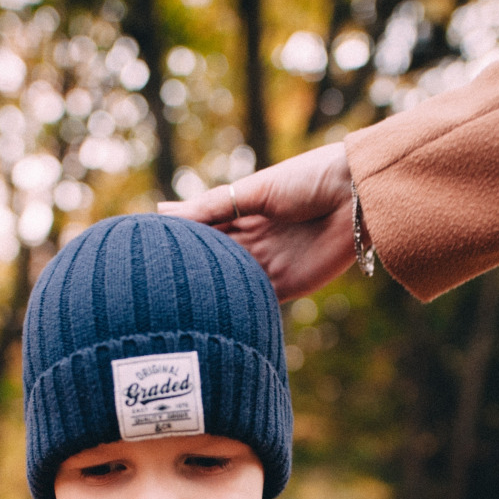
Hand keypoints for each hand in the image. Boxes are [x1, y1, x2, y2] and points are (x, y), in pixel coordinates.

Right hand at [157, 142, 359, 301]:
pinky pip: (257, 303)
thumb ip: (211, 207)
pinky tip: (210, 320)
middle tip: (147, 292)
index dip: (174, 246)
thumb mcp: (253, 192)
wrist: (358, 194)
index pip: (200, 235)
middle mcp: (251, 244)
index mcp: (240, 215)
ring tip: (170, 311)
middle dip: (185, 276)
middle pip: (211, 264)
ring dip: (207, 298)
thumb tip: (161, 212)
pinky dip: (236, 312)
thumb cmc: (308, 178)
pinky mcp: (288, 286)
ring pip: (229, 286)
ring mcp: (268, 266)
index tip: (140, 258)